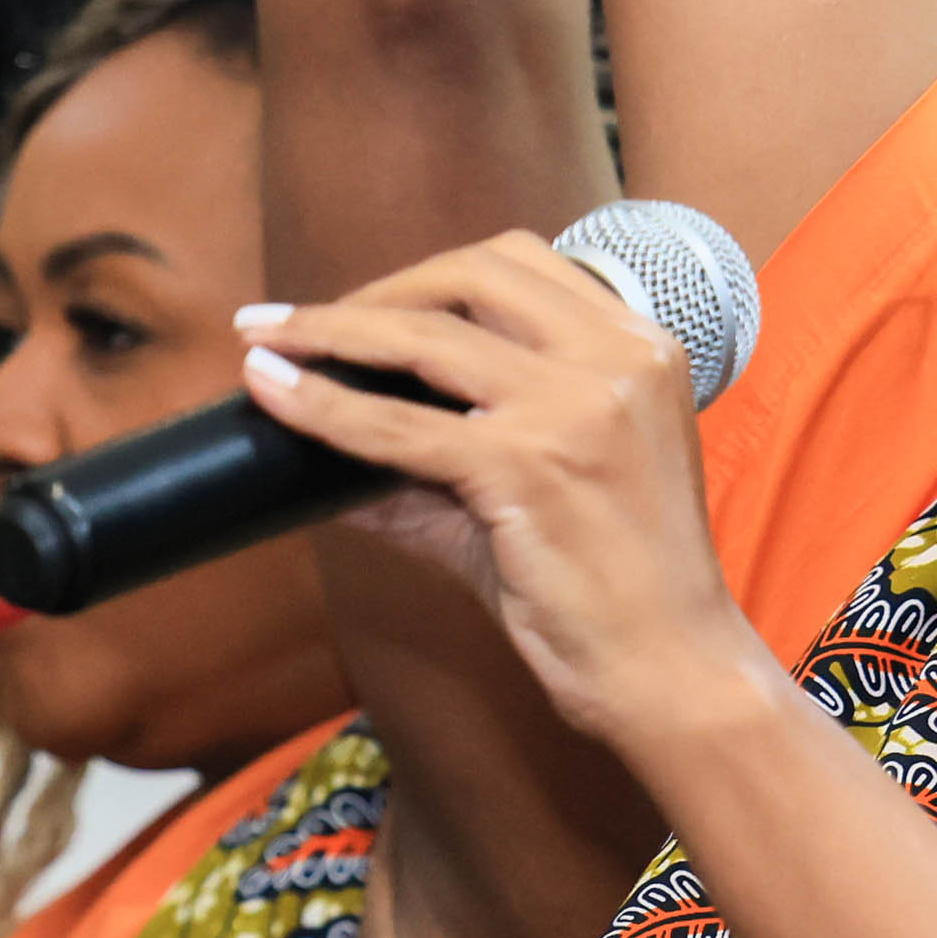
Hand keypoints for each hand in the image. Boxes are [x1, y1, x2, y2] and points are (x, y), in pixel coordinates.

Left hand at [239, 231, 772, 754]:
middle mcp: (617, 359)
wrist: (674, 673)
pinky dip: (325, 406)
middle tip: (297, 326)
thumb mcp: (542, 489)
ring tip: (262, 341)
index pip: (517, 263)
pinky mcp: (529, 467)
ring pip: (422, 336)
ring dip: (328, 331)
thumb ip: (444, 458)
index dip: (425, 275)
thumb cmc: (615, 588)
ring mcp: (576, 407)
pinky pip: (399, 425)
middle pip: (469, 275)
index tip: (363, 305)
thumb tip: (331, 451)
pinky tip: (276, 395)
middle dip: (372, 291)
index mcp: (640, 347)